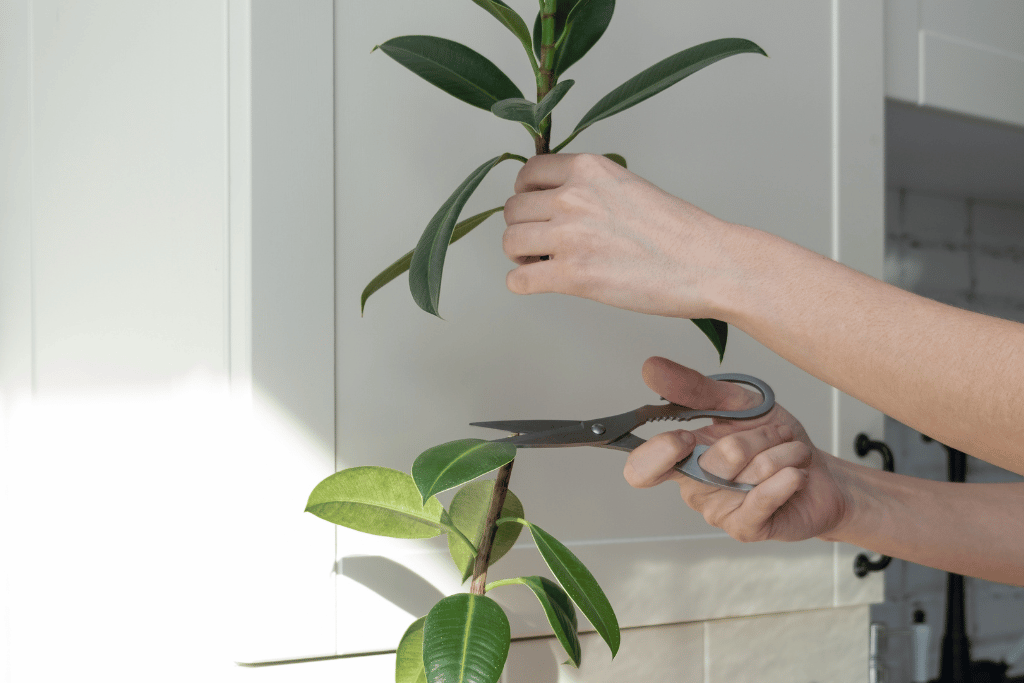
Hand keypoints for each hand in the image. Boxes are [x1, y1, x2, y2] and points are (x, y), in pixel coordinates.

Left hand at [502, 153, 732, 317]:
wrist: (706, 263)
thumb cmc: (678, 233)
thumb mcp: (628, 186)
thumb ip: (589, 189)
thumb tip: (556, 205)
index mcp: (588, 169)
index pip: (527, 173)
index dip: (526, 195)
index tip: (535, 211)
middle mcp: (574, 196)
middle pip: (513, 209)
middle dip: (523, 228)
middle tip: (540, 244)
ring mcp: (570, 235)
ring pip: (510, 241)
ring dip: (520, 255)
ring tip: (542, 264)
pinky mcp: (573, 275)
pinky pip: (518, 280)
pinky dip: (521, 284)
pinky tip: (537, 284)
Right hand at [624, 357, 851, 541]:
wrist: (822, 475)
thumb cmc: (778, 443)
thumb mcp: (739, 404)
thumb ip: (695, 389)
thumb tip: (651, 369)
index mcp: (683, 459)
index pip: (642, 469)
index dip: (659, 453)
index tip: (686, 436)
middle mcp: (695, 488)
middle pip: (717, 460)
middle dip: (759, 438)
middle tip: (776, 435)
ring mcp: (719, 512)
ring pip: (748, 474)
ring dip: (783, 454)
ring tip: (791, 455)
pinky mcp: (746, 528)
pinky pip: (763, 499)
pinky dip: (788, 478)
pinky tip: (797, 474)